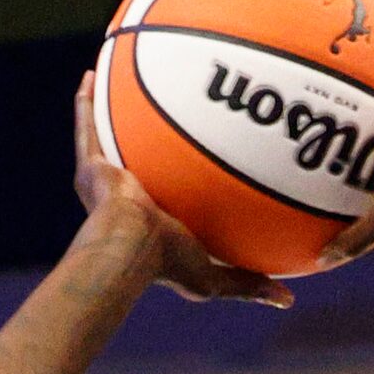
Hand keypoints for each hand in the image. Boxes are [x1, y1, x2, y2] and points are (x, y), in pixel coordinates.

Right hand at [70, 71, 292, 306]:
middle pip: (138, 158)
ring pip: (107, 136)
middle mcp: (126, 196)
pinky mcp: (90, 166)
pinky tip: (93, 73)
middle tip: (165, 111)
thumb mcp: (215, 278)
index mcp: (152, 221)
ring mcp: (105, 180)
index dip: (180, 179)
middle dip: (145, 139)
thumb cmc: (169, 264)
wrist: (130, 247)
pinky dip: (86, 102)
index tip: (197, 159)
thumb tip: (287, 300)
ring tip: (122, 80)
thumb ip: (248, 282)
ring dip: (112, 111)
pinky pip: (86, 126)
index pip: (169, 196)